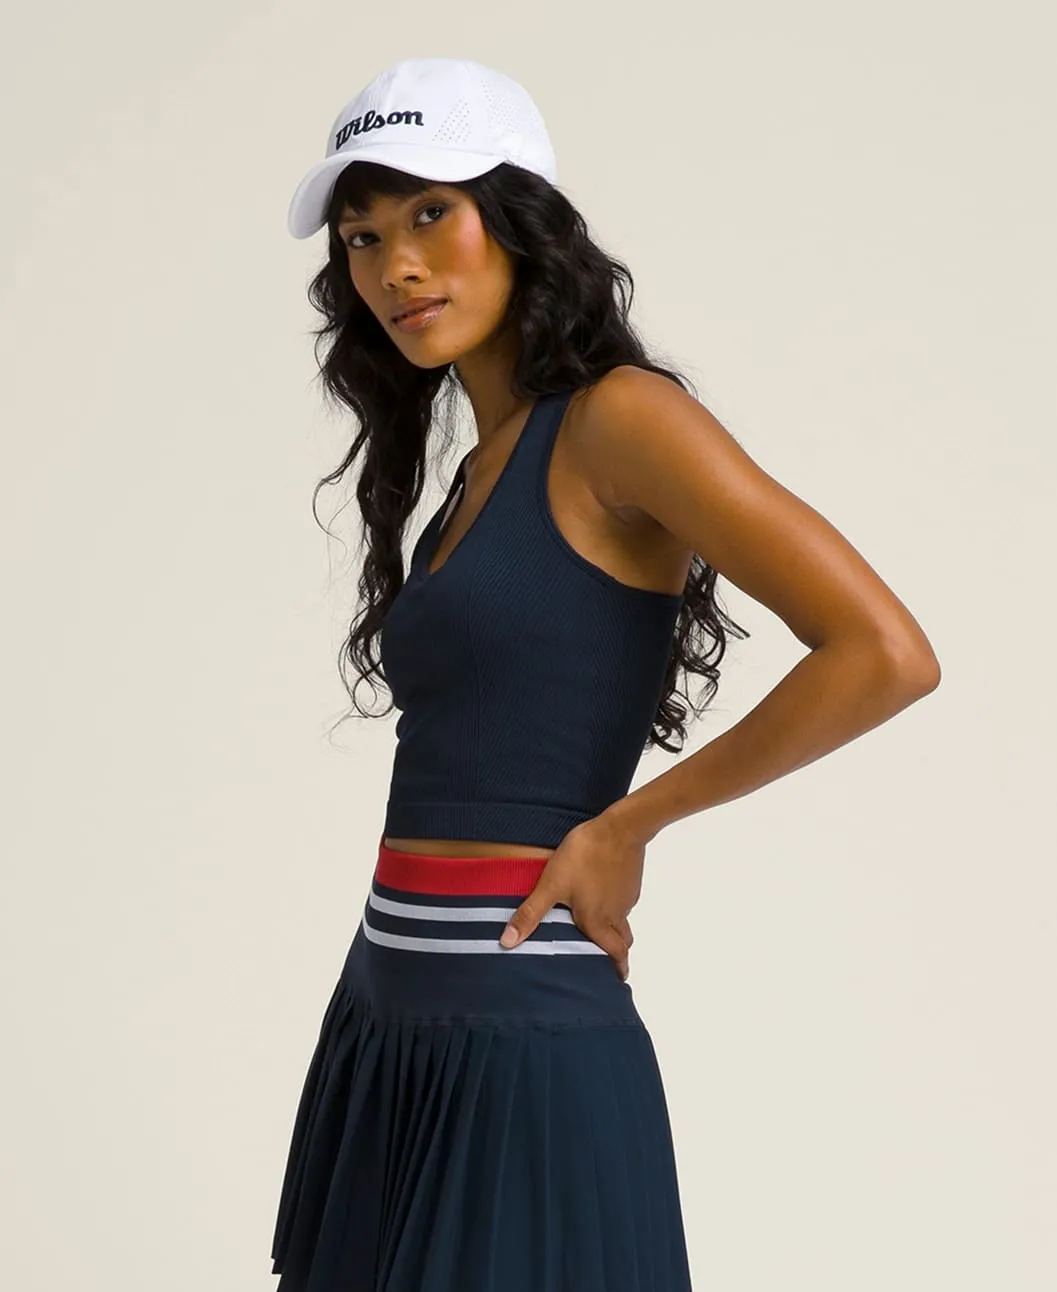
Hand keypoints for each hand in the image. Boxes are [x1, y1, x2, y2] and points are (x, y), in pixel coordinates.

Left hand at [498, 812, 645, 979]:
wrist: (619, 828)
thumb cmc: (585, 857)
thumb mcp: (551, 885)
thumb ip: (531, 913)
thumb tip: (507, 942)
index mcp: (598, 921)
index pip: (614, 952)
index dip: (618, 968)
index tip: (619, 978)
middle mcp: (616, 913)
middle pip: (623, 939)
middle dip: (618, 951)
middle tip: (610, 958)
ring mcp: (626, 895)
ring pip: (622, 918)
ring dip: (614, 926)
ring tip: (597, 923)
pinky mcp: (630, 878)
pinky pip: (623, 898)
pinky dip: (614, 902)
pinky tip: (600, 890)